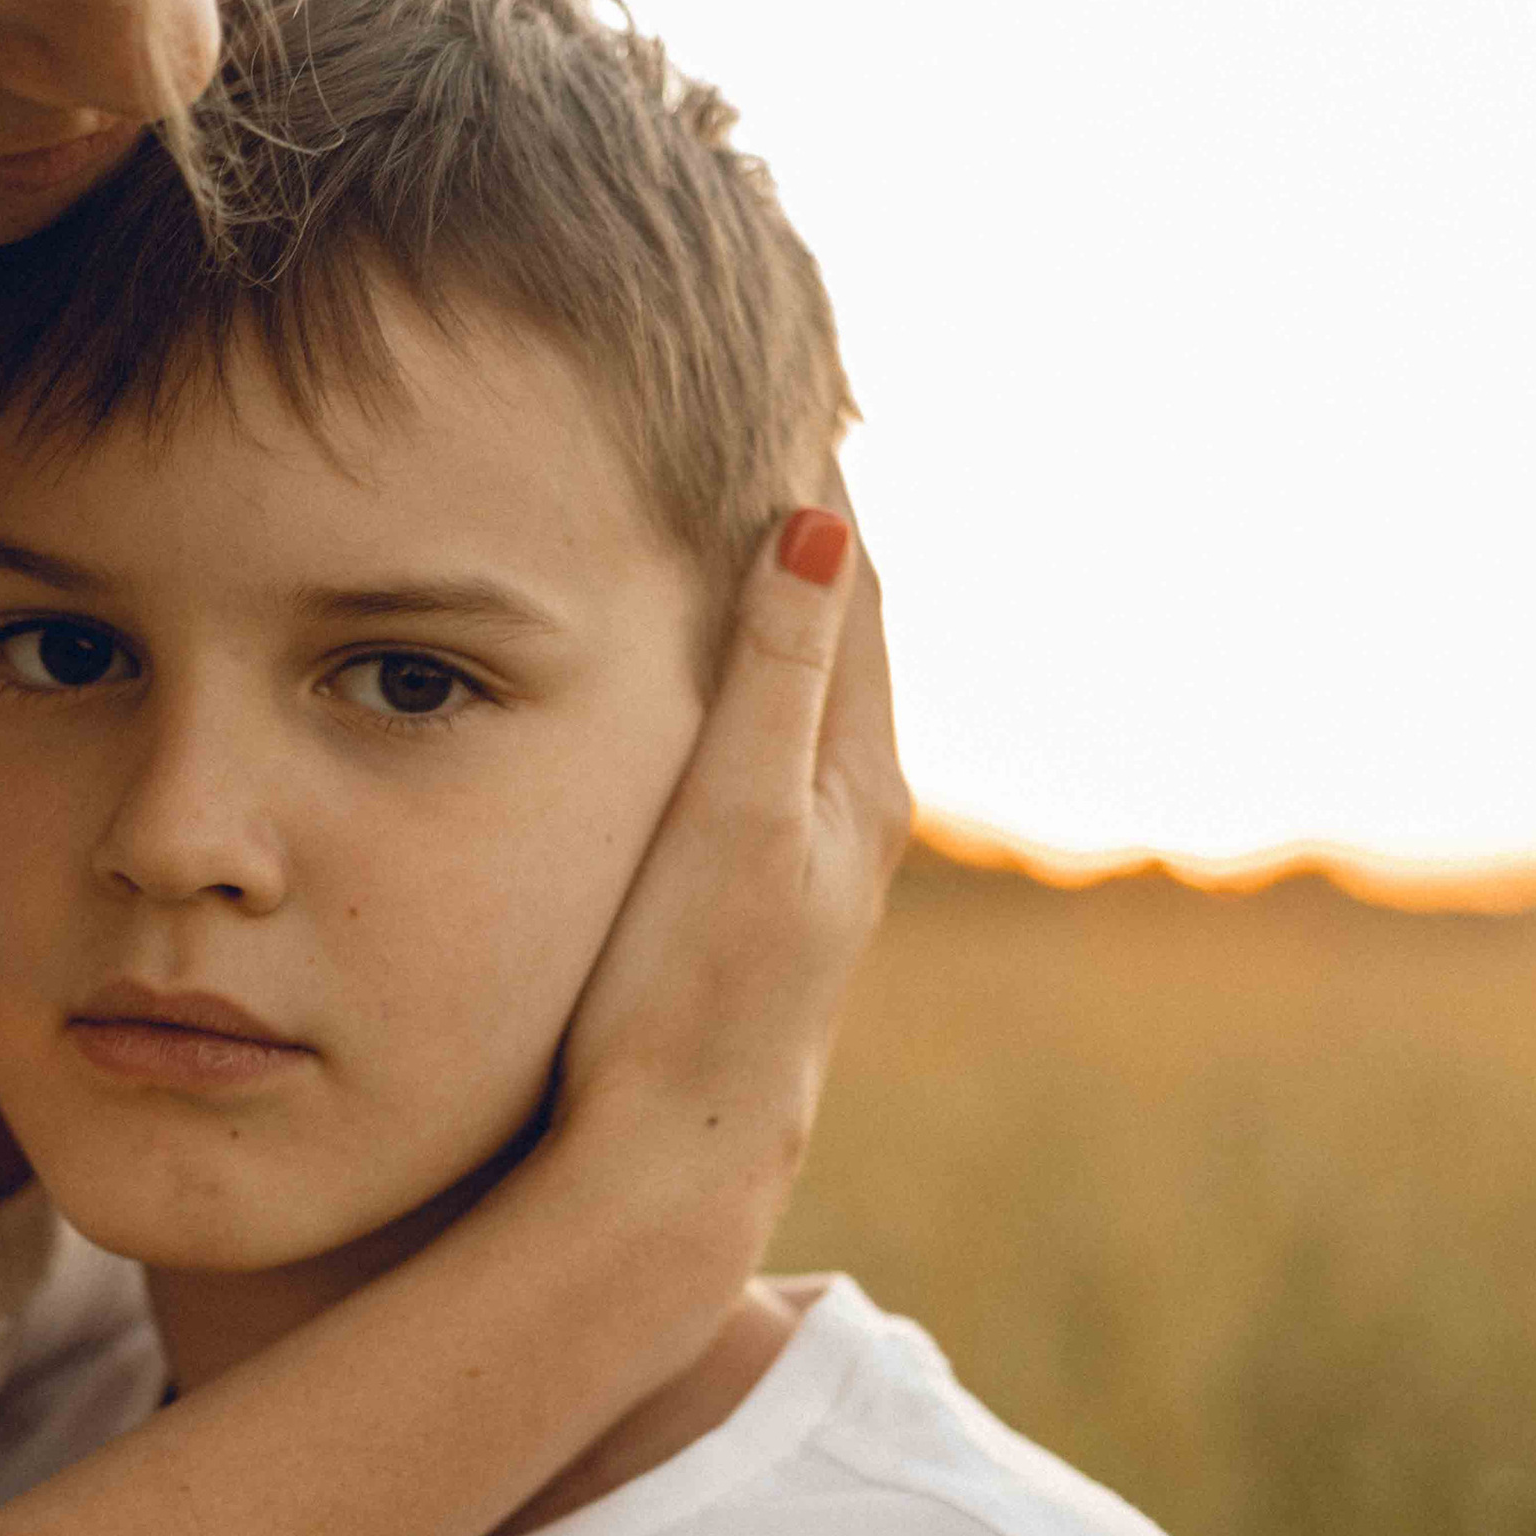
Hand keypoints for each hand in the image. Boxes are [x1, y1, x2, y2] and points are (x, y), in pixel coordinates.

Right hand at [555, 486, 908, 1256]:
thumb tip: (820, 517)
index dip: (813, 483)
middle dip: (805, 527)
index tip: (780, 380)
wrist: (677, 1156)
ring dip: (779, 599)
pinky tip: (715, 675)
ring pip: (807, 687)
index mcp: (857, 772)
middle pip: (842, 627)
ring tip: (742, 511)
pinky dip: (753, 673)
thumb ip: (779, 669)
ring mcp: (811, 856)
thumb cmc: (693, 984)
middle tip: (764, 412)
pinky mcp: (763, 896)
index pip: (850, 583)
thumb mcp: (738, 812)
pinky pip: (773, 743)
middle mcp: (854, 808)